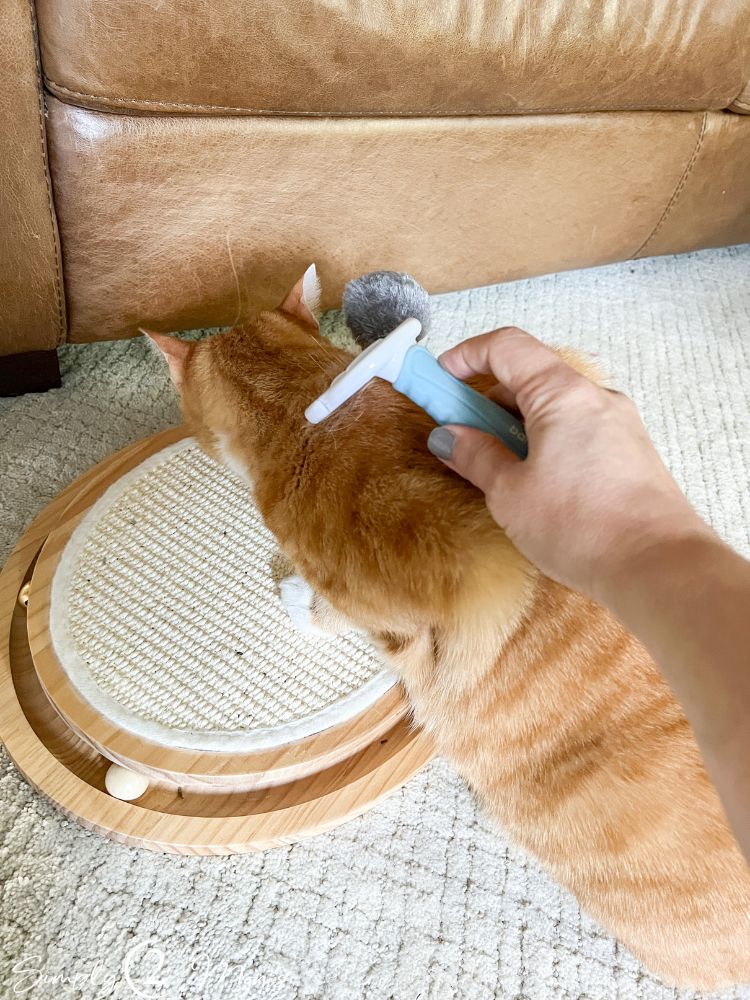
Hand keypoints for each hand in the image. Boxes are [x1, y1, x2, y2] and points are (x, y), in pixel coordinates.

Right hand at [427, 327, 713, 599]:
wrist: (659, 566)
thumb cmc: (583, 527)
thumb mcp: (510, 493)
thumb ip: (475, 457)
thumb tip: (448, 437)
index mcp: (561, 393)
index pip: (506, 346)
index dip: (465, 355)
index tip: (438, 378)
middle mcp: (595, 397)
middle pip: (529, 376)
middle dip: (485, 399)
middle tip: (457, 433)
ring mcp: (617, 424)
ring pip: (553, 407)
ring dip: (514, 426)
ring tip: (492, 468)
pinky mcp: (628, 453)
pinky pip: (576, 430)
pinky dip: (544, 442)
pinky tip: (532, 483)